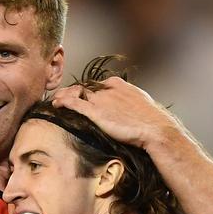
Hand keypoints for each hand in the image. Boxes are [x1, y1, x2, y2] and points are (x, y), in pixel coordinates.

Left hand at [52, 77, 179, 148]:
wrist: (155, 129)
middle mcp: (107, 89)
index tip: (80, 95)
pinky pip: (74, 103)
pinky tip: (57, 105)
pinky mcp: (96, 112)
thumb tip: (125, 108)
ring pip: (75, 93)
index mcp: (117, 84)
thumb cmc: (150, 120)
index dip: (85, 90)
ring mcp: (100, 100)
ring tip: (56, 100)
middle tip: (62, 97)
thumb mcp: (139, 103)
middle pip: (83, 87)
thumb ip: (127, 101)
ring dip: (64, 95)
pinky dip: (63, 102)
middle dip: (71, 91)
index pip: (96, 84)